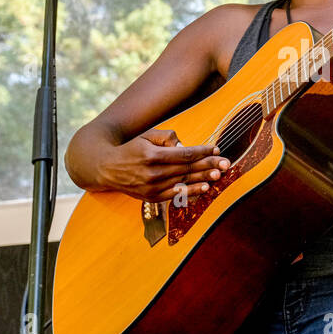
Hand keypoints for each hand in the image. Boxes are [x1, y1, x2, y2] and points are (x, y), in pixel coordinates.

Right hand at [96, 128, 229, 202]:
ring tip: (220, 175)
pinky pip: (175, 195)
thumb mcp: (146, 136)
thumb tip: (184, 145)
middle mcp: (152, 172)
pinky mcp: (151, 197)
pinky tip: (204, 188)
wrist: (107, 168)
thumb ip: (166, 137)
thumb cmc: (131, 149)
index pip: (183, 154)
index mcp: (152, 154)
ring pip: (184, 182)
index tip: (215, 148)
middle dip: (208, 165)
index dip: (201, 151)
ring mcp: (152, 187)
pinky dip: (191, 192)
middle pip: (187, 168)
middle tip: (226, 163)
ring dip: (204, 178)